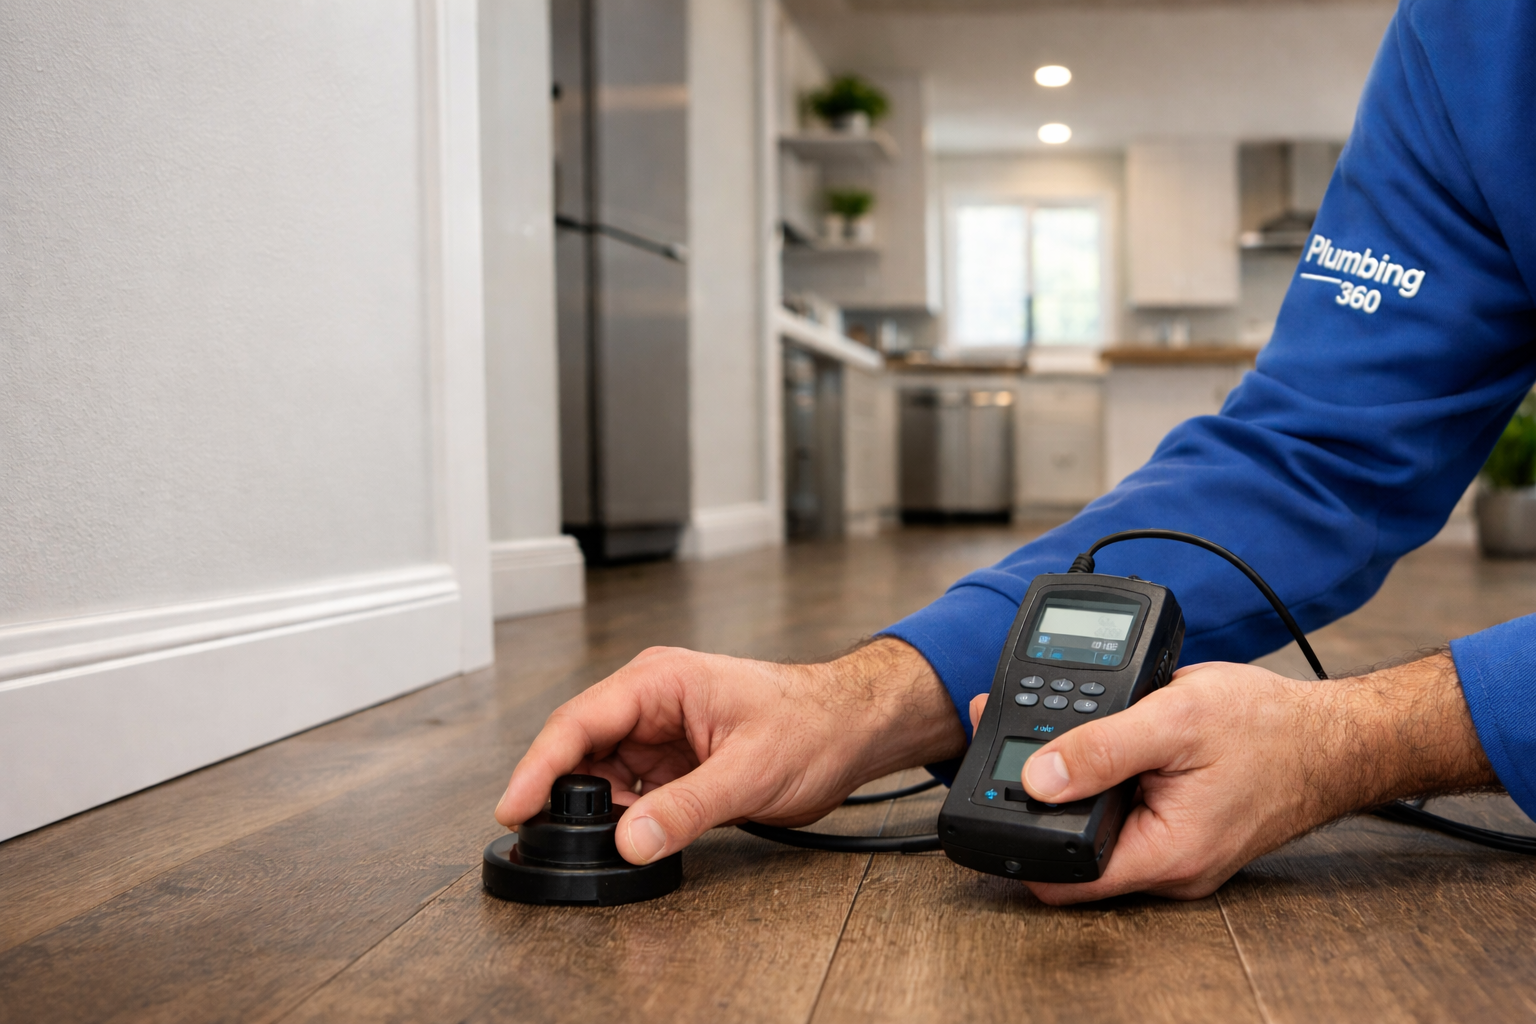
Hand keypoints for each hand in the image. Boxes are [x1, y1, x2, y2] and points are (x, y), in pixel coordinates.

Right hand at [496, 638, 965, 864]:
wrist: (853, 730)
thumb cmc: (813, 724)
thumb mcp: (750, 771)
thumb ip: (686, 808)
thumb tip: (629, 840)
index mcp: (660, 681)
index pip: (579, 721)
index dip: (539, 767)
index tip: (513, 806)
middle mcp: (652, 701)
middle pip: (579, 746)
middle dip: (561, 792)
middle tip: (547, 839)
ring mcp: (661, 732)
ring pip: (601, 773)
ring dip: (596, 810)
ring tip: (604, 842)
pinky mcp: (674, 762)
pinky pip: (630, 791)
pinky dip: (624, 818)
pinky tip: (633, 837)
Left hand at [969, 653, 1494, 903]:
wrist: (1336, 736)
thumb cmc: (1270, 728)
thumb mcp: (1174, 719)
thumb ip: (1102, 749)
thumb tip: (1036, 776)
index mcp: (1161, 854)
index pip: (1061, 873)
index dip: (1013, 835)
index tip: (980, 792)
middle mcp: (1164, 864)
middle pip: (1070, 842)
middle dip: (1030, 790)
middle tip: (999, 727)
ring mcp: (1172, 847)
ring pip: (1095, 820)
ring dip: (1065, 774)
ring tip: (1044, 721)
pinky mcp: (1178, 826)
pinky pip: (1122, 807)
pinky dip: (1099, 771)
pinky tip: (1090, 734)